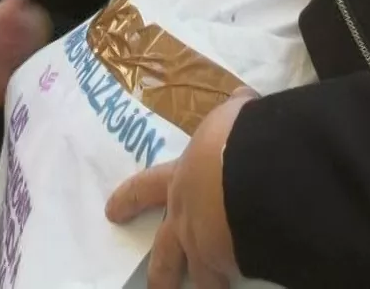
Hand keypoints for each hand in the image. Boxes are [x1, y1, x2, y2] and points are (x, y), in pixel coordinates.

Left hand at [106, 90, 254, 288]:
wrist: (259, 170)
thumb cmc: (239, 137)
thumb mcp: (233, 116)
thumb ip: (235, 113)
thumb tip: (244, 99)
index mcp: (182, 178)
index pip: (146, 188)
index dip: (128, 199)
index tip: (111, 212)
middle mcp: (188, 219)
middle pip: (165, 255)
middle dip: (161, 275)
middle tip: (156, 287)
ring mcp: (206, 247)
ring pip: (200, 279)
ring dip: (204, 288)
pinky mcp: (232, 264)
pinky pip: (235, 277)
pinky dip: (240, 276)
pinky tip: (250, 276)